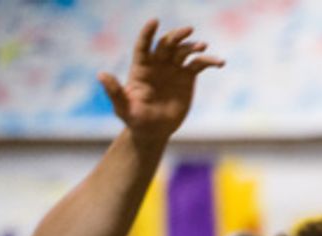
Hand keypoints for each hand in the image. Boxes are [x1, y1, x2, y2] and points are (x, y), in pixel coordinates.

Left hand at [97, 19, 223, 144]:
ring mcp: (173, 69)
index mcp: (141, 68)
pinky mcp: (187, 77)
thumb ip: (114, 91)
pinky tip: (220, 62)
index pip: (143, 46)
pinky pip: (199, 65)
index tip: (154, 21)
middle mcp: (157, 65)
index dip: (147, 33)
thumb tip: (101, 75)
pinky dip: (209, 61)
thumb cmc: (135, 119)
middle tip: (188, 30)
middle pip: (166, 44)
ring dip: (193, 47)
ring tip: (202, 47)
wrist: (154, 129)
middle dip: (176, 36)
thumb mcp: (123, 107)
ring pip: (184, 51)